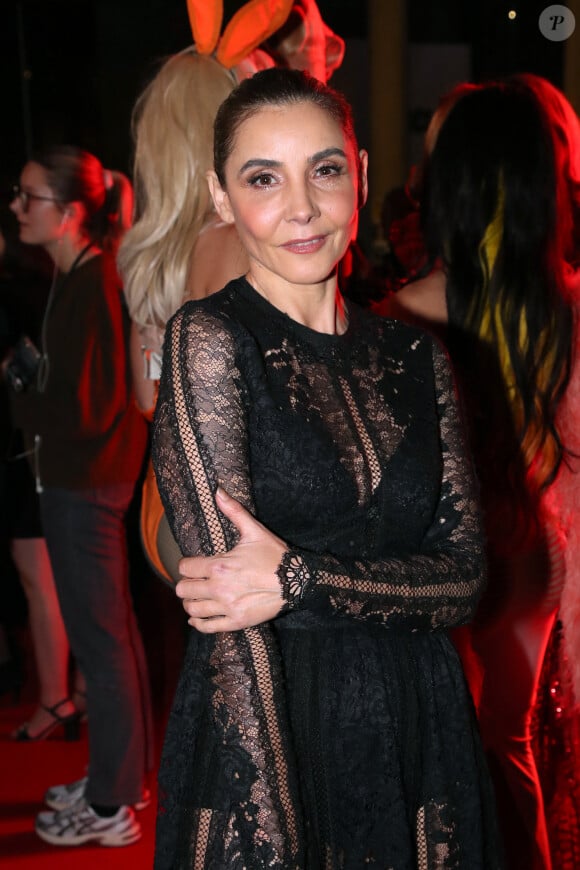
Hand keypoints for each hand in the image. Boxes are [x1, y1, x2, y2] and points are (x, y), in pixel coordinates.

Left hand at [176, 487, 285, 632]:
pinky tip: (198, 616)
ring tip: (198, 597)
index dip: (187, 565)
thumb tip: (218, 490)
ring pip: (192, 609)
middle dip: (187, 583)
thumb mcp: (254, 531)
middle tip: (195, 581)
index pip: (186, 568)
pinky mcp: (236, 622)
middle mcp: (219, 588)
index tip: (193, 565)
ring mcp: (227, 607)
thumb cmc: (275, 555)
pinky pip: (207, 627)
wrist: (297, 581)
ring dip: (191, 602)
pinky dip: (198, 622)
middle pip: (183, 590)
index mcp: (220, 565)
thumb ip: (233, 511)